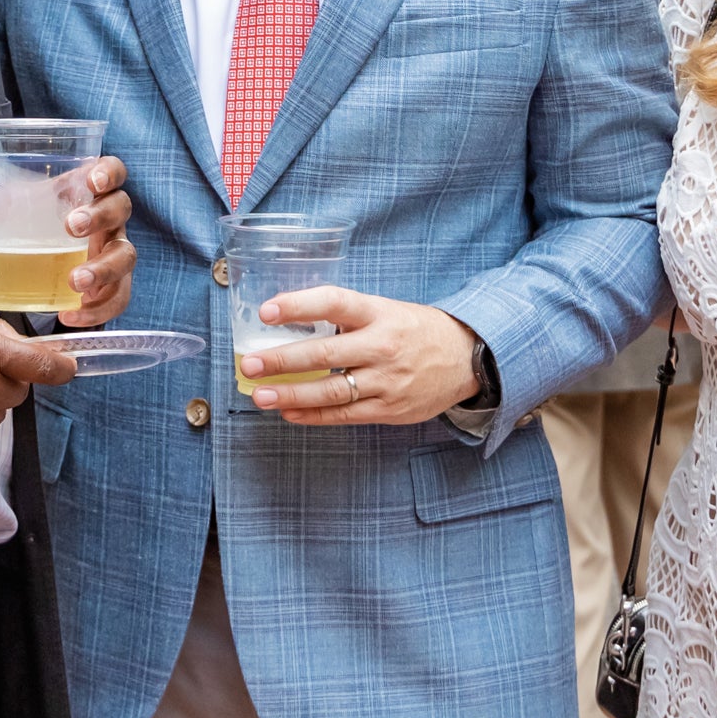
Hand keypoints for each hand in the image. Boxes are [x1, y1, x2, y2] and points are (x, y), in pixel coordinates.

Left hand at [0, 156, 136, 326]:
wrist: (52, 259)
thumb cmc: (39, 224)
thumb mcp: (17, 212)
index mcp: (91, 191)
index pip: (113, 171)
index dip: (108, 173)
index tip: (91, 181)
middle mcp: (111, 219)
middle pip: (120, 209)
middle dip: (99, 217)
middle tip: (71, 228)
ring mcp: (116, 251)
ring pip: (125, 256)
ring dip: (103, 269)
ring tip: (74, 282)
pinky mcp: (115, 284)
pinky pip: (117, 298)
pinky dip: (97, 310)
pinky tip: (71, 315)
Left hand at [238, 287, 479, 425]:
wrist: (467, 358)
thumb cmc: (415, 330)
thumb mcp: (385, 310)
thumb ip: (345, 316)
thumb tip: (290, 321)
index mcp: (378, 313)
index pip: (333, 303)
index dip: (298, 305)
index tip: (267, 311)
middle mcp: (381, 346)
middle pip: (324, 353)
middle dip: (282, 360)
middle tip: (249, 364)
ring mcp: (386, 380)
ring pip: (330, 391)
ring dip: (290, 394)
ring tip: (260, 394)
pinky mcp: (389, 409)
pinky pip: (344, 414)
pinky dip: (312, 415)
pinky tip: (288, 411)